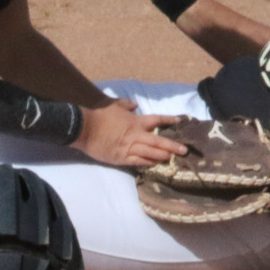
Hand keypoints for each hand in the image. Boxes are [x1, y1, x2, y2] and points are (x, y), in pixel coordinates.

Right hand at [71, 103, 186, 167]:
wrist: (85, 128)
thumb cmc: (100, 115)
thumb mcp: (114, 104)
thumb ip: (127, 104)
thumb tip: (135, 104)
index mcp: (135, 121)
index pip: (156, 120)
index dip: (168, 120)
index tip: (179, 120)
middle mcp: (136, 135)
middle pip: (158, 141)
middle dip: (172, 146)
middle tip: (184, 150)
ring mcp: (129, 148)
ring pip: (150, 153)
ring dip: (162, 156)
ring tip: (172, 159)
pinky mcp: (121, 158)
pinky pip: (138, 161)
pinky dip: (147, 163)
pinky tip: (154, 164)